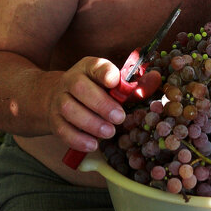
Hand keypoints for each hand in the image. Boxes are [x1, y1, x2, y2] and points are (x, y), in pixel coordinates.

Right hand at [46, 57, 161, 151]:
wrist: (54, 98)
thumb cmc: (93, 90)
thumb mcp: (110, 83)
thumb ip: (133, 83)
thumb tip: (157, 78)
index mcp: (88, 67)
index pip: (95, 65)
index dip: (105, 73)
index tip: (116, 82)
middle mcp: (71, 80)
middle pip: (80, 88)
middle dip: (101, 104)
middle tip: (119, 118)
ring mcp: (59, 100)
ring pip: (69, 110)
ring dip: (91, 123)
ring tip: (109, 132)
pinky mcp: (53, 120)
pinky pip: (62, 130)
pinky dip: (77, 139)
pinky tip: (92, 144)